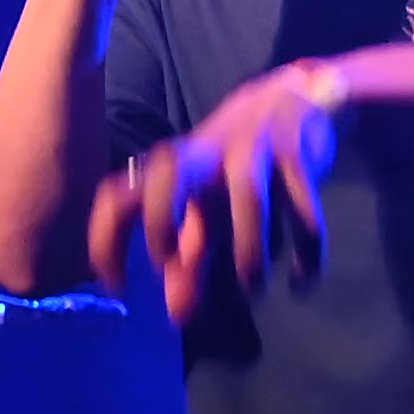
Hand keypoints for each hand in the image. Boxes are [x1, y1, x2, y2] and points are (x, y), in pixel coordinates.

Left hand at [88, 66, 340, 323]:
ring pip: (249, 199)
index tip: (115, 285)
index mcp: (174, 170)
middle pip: (168, 178)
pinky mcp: (296, 153)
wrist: (295, 99)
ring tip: (254, 290)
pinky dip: (307, 252)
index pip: (121, 198)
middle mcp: (205, 157)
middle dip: (163, 223)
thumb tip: (177, 315)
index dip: (107, 240)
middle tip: (172, 266)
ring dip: (250, 253)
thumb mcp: (209, 208)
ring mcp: (251, 149)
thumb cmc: (238, 163)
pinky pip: (302, 209)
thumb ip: (190, 258)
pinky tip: (302, 280)